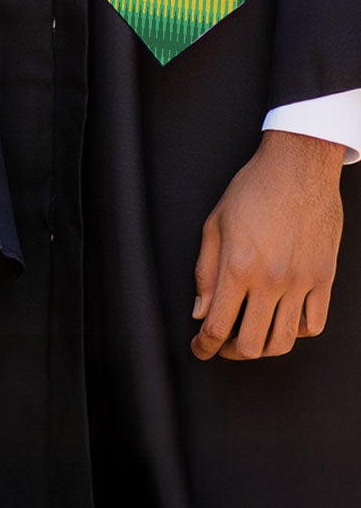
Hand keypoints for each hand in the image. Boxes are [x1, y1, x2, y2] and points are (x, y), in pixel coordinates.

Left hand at [192, 128, 343, 360]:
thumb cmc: (252, 190)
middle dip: (230, 353)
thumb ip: (205, 272)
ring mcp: (302, 283)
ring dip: (263, 349)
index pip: (218, 325)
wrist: (298, 169)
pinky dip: (296, 332)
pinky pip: (314, 324)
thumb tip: (200, 311)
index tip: (199, 349)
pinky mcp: (324, 280)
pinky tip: (282, 322)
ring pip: (285, 341)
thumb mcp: (214, 224)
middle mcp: (272, 281)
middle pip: (252, 344)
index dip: (204, 346)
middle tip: (220, 346)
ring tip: (249, 340)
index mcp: (238, 266)